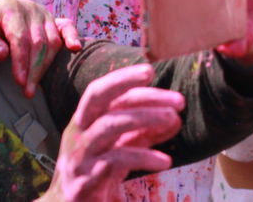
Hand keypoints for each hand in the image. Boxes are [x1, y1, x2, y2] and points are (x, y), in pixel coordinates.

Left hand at [0, 0, 82, 96]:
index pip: (21, 37)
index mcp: (9, 7)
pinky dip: (72, 37)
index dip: (21, 61)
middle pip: (39, 41)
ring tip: (33, 87)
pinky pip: (66, 26)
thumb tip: (4, 53)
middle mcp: (29, 7)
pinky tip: (75, 48)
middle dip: (33, 69)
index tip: (19, 82)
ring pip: (52, 41)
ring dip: (45, 66)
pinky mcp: (50, 21)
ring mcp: (42, 13)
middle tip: (26, 92)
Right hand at [43, 65, 180, 201]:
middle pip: (98, 97)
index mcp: (83, 121)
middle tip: (169, 92)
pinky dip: (143, 157)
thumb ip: (143, 133)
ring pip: (109, 125)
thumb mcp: (120, 149)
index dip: (124, 78)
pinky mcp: (84, 181)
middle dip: (128, 84)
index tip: (150, 70)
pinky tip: (164, 160)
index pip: (102, 91)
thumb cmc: (95, 175)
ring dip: (144, 117)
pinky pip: (115, 161)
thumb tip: (174, 118)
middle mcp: (77, 134)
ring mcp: (79, 157)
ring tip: (173, 118)